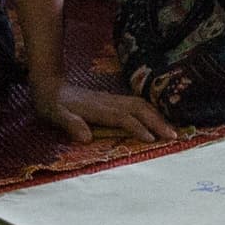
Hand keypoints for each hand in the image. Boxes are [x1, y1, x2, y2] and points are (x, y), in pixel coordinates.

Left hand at [32, 77, 175, 142]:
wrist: (51, 85)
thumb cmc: (52, 103)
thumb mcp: (55, 114)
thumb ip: (70, 124)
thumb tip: (84, 138)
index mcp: (98, 108)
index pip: (123, 117)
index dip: (138, 128)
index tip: (152, 140)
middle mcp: (109, 102)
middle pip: (139, 108)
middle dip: (157, 121)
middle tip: (174, 136)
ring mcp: (113, 100)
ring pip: (141, 105)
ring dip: (158, 116)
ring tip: (172, 130)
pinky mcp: (113, 100)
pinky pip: (137, 104)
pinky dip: (151, 112)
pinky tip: (158, 120)